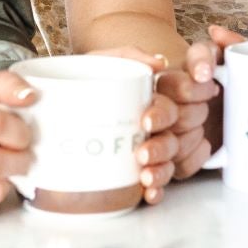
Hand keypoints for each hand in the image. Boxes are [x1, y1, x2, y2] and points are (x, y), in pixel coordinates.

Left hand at [93, 48, 183, 204]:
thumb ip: (129, 54)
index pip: (180, 96)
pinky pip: (166, 176)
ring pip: (176, 155)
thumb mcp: (102, 59)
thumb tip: (158, 63)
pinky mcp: (154, 160)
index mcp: (161, 87)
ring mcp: (162, 137)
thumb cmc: (90, 73)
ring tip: (145, 175)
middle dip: (163, 145)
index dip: (167, 110)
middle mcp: (167, 112)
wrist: (66, 95)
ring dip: (162, 168)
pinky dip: (159, 186)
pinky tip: (149, 192)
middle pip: (180, 131)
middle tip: (142, 152)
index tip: (147, 121)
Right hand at [167, 25, 245, 179]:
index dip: (189, 81)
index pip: (179, 79)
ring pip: (160, 142)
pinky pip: (168, 171)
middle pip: (162, 111)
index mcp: (183, 83)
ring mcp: (174, 136)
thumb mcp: (239, 63)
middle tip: (152, 121)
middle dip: (158, 117)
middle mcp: (174, 107)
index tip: (206, 81)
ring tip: (146, 164)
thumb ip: (232, 45)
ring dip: (153, 153)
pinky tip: (152, 192)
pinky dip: (158, 183)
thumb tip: (216, 32)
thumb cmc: (240, 85)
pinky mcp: (180, 160)